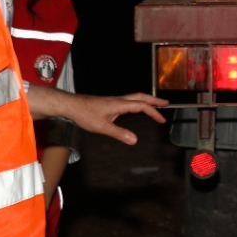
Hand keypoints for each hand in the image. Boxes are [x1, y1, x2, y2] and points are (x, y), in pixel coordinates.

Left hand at [38, 91, 167, 144]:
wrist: (71, 105)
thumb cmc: (85, 114)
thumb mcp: (102, 127)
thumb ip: (119, 133)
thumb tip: (134, 140)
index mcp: (120, 104)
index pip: (142, 106)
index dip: (154, 112)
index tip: (162, 119)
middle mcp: (119, 100)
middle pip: (141, 96)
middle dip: (154, 100)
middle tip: (165, 103)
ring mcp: (114, 100)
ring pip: (134, 97)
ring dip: (146, 100)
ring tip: (154, 105)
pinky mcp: (109, 102)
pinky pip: (128, 100)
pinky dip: (137, 102)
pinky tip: (134, 109)